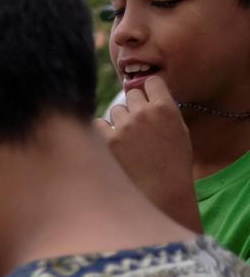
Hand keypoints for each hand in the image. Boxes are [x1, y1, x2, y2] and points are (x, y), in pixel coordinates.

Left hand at [99, 76, 201, 230]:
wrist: (160, 194)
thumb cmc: (172, 164)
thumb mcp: (179, 132)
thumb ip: (163, 110)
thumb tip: (143, 93)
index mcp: (166, 109)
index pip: (151, 82)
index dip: (148, 90)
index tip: (147, 100)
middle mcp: (143, 114)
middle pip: (131, 94)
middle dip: (133, 105)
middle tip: (138, 125)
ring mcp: (123, 127)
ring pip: (115, 110)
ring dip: (119, 120)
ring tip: (128, 141)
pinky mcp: (106, 142)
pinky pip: (97, 124)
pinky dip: (102, 132)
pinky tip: (111, 145)